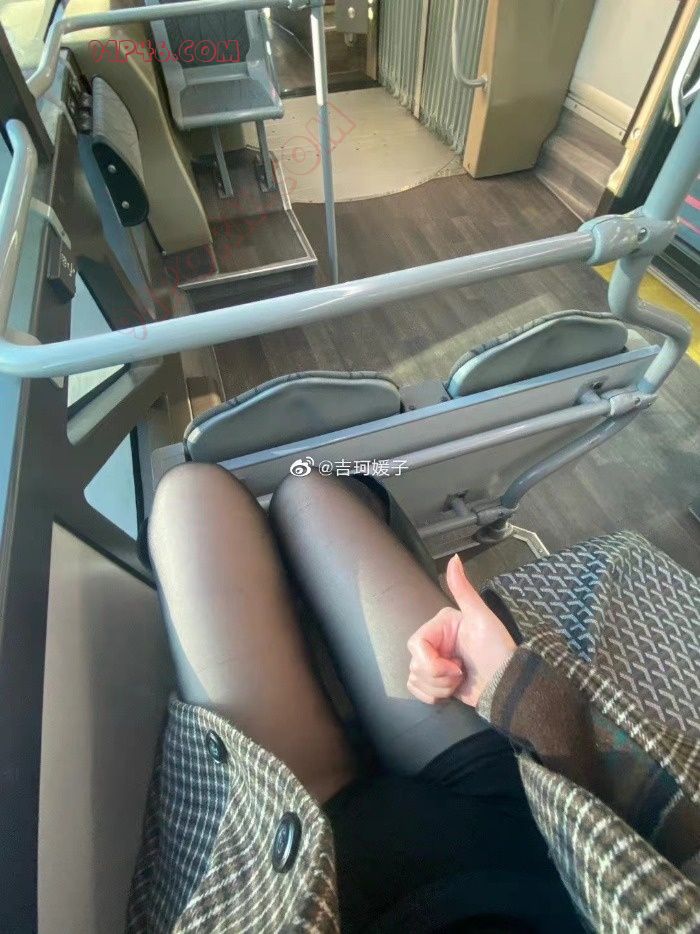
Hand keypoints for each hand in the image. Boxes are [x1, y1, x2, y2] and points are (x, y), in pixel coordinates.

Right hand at [407, 555, 515, 706]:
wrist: (506, 685)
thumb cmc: (497, 651)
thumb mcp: (481, 617)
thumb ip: (464, 589)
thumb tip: (454, 558)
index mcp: (441, 625)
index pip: (416, 644)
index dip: (431, 662)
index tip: (455, 666)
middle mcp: (435, 641)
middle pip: (415, 664)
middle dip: (439, 676)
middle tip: (461, 672)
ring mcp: (434, 662)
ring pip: (415, 678)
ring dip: (439, 686)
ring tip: (460, 680)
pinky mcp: (435, 681)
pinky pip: (416, 688)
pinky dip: (432, 694)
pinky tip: (451, 689)